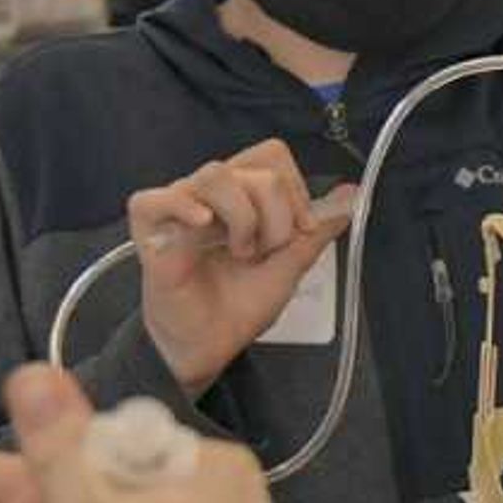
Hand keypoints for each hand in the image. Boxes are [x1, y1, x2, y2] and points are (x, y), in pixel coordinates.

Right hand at [127, 141, 357, 395]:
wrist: (209, 346)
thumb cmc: (240, 305)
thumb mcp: (290, 265)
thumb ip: (317, 230)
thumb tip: (351, 194)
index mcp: (242, 194)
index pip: (271, 156)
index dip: (294, 190)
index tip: (300, 232)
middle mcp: (210, 194)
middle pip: (253, 167)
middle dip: (277, 212)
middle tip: (267, 251)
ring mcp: (179, 208)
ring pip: (215, 175)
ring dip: (242, 217)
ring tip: (240, 253)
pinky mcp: (150, 231)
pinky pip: (155, 198)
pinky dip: (182, 206)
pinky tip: (202, 225)